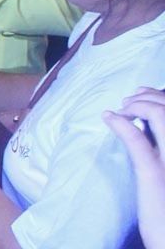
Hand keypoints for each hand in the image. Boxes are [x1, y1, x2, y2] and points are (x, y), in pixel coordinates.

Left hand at [104, 88, 164, 248]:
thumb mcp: (163, 168)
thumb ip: (160, 145)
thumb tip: (145, 122)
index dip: (163, 96)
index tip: (144, 94)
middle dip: (150, 96)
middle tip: (129, 100)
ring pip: (163, 116)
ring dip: (139, 105)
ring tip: (122, 109)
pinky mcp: (154, 174)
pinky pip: (139, 142)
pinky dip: (123, 125)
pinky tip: (110, 118)